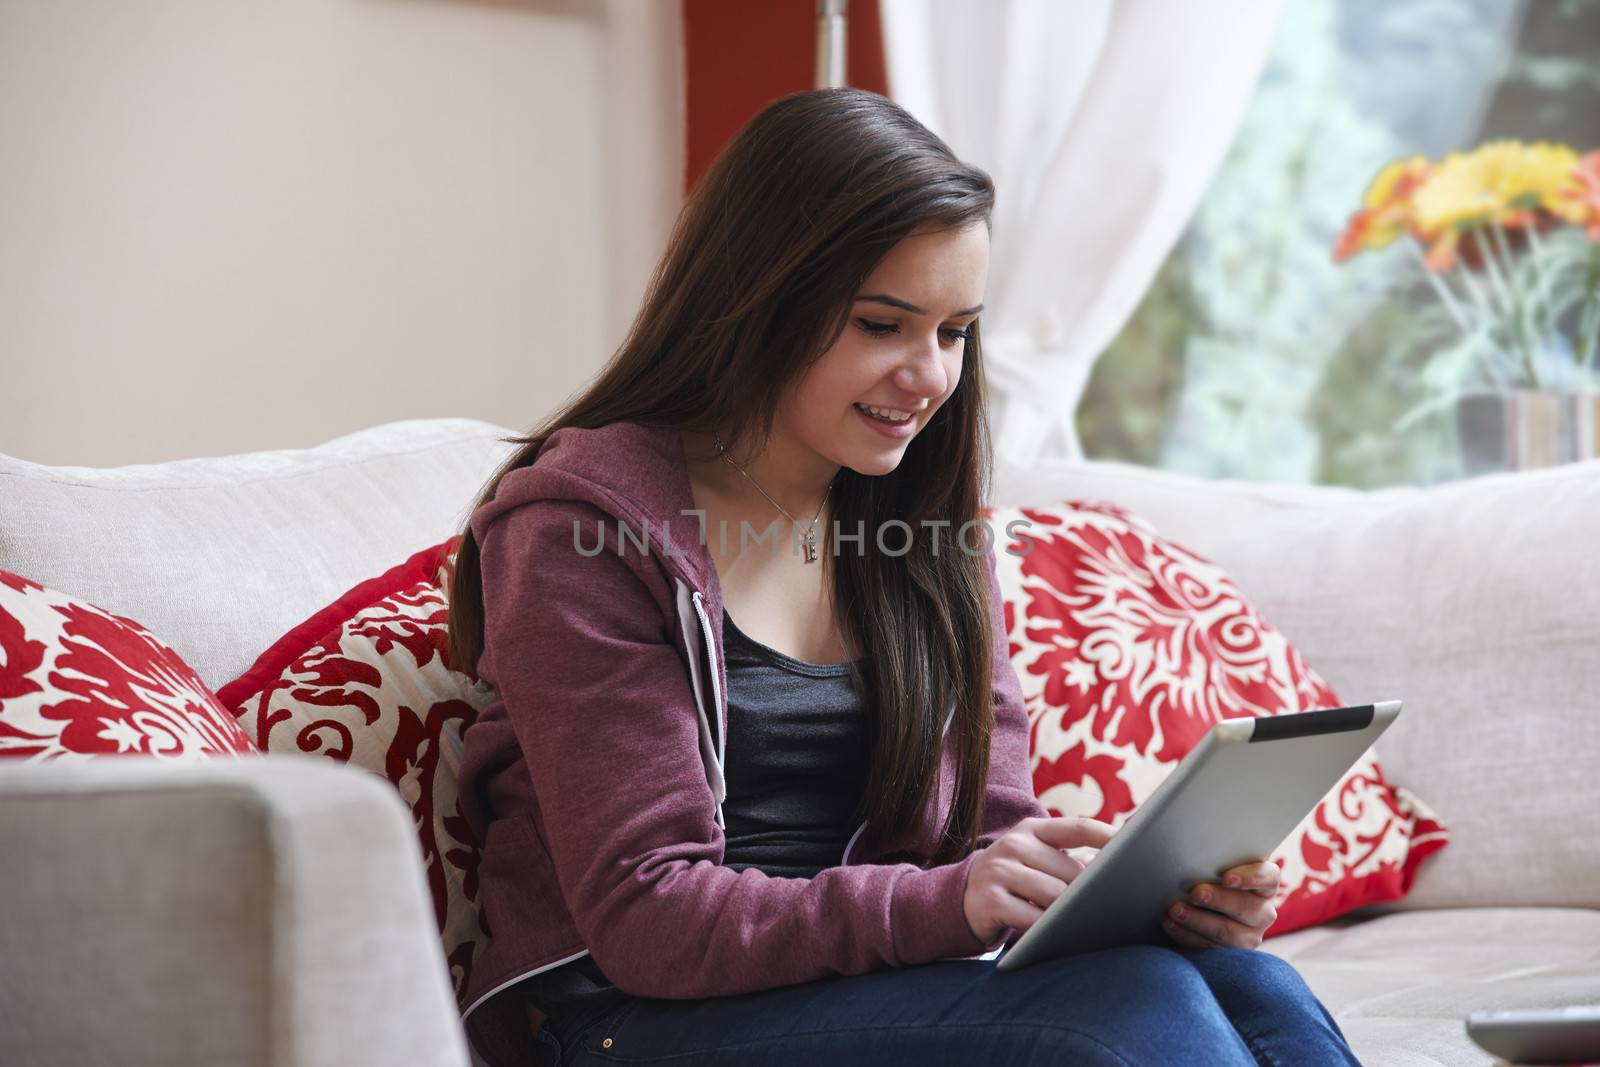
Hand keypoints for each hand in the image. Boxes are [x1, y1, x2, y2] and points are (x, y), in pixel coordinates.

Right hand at [963, 816, 1114, 945]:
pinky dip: (1048, 930)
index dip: (1109, 837)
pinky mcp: (991, 900)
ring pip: (1054, 896)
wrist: (964, 898)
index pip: (1078, 828)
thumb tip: (1125, 869)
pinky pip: (1032, 919)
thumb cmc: (1018, 880)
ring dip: (1070, 914)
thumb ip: (1076, 859)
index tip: (1137, 848)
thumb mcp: (1040, 860)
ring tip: (1081, 923)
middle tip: (1109, 908)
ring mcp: (999, 870)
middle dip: (1089, 893)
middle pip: (1070, 871)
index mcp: (1033, 829)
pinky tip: (1054, 935)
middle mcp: (1014, 844)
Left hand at [1163, 859, 1281, 949]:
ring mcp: (1250, 935)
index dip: (1249, 877)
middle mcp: (1264, 912)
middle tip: (1195, 894)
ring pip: (1229, 933)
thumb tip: (1194, 853)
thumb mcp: (1219, 865)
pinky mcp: (1232, 953)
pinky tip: (1171, 925)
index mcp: (1266, 884)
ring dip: (1198, 921)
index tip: (1226, 878)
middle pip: (1247, 907)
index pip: (1267, 877)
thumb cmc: (1213, 876)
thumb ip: (1215, 860)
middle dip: (1218, 900)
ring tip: (1175, 911)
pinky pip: (1211, 948)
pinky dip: (1188, 936)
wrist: (1207, 905)